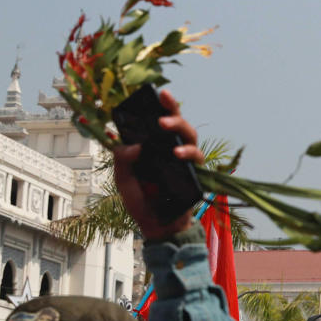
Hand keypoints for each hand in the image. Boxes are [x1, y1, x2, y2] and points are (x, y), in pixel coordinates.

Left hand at [113, 89, 203, 240]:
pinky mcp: (195, 173)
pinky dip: (188, 152)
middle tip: (162, 101)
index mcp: (154, 148)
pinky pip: (197, 158)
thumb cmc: (141, 202)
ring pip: (189, 136)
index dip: (159, 107)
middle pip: (177, 124)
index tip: (157, 93)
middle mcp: (171, 151)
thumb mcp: (123, 180)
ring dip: (179, 126)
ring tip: (164, 125)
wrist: (156, 227)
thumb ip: (123, 160)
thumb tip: (134, 144)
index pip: (158, 123)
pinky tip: (177, 154)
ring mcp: (185, 161)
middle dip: (172, 110)